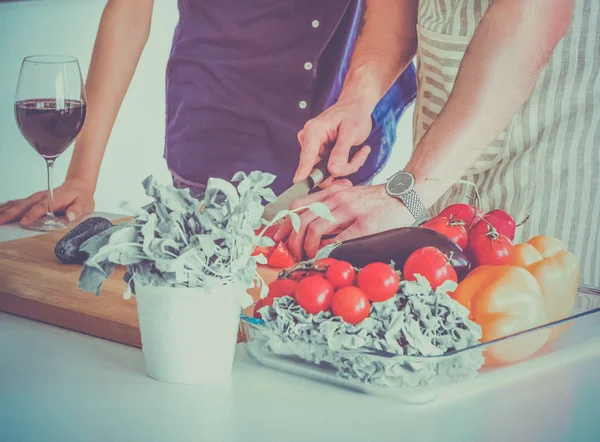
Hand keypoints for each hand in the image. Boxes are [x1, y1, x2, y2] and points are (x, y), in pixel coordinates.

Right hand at [0, 178, 94, 226]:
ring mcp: (35, 199)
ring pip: (17, 204)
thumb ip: (78, 209)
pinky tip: (0, 211)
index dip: (32, 215)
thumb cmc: (80, 197)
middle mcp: (41, 198)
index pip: (41, 208)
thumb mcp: (84, 204)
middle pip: (24, 205)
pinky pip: (17, 203)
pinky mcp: (32, 200)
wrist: (78, 186)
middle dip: (11, 214)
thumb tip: (71, 215)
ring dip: (5, 211)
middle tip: (0, 222)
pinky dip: (7, 207)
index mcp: (53, 199)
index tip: (24, 222)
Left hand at [274, 183, 414, 259]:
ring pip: (313, 229)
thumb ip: (329, 206)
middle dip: (292, 241)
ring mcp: (350, 211)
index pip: (297, 206)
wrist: (404, 195)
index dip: (284, 224)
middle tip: (294, 254)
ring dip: (306, 248)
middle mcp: (336, 199)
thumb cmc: (375, 200)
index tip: (278, 239)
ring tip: (309, 257)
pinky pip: (337, 241)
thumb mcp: (347, 196)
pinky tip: (324, 257)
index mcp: (331, 193)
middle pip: (301, 219)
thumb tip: (308, 227)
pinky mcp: (363, 226)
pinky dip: (325, 251)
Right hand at [293, 99, 372, 184]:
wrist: (356, 107)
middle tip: (359, 159)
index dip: (303, 170)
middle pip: (319, 167)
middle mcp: (310, 141)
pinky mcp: (321, 155)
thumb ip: (341, 151)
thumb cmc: (354, 114)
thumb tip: (333, 170)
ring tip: (361, 152)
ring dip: (348, 166)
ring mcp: (315, 149)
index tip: (298, 182)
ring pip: (328, 171)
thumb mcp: (351, 131)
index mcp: (313, 131)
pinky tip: (358, 152)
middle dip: (342, 168)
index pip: (307, 154)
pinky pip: (333, 169)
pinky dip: (348, 164)